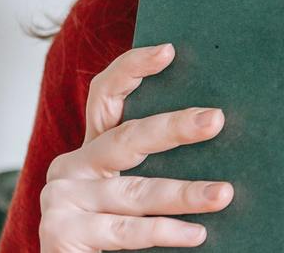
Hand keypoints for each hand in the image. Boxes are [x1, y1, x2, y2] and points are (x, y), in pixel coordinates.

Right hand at [38, 43, 233, 251]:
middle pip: (127, 138)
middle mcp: (72, 166)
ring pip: (135, 191)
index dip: (132, 69)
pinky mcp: (60, 232)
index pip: (106, 95)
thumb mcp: (134, 192)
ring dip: (184, 193)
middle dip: (174, 127)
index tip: (168, 50)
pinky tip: (196, 232)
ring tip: (223, 194)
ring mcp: (62, 197)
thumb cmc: (115, 229)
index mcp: (92, 148)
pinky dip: (165, 232)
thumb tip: (216, 130)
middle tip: (215, 119)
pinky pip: (125, 230)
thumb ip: (156, 166)